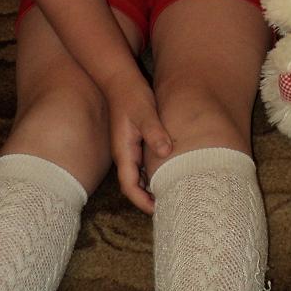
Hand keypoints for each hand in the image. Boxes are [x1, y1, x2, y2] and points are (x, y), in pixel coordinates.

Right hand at [104, 73, 171, 213]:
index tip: (156, 210)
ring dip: (149, 186)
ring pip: (138, 175)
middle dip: (146, 199)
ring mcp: (128, 148)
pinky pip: (142, 163)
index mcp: (123, 151)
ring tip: (169, 196)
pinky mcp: (134, 140)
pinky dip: (152, 172)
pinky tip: (167, 172)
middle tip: (167, 208)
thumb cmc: (132, 96)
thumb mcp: (145, 113)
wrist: (121, 80)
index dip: (141, 200)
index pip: (129, 185)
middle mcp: (124, 153)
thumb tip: (165, 153)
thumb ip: (154, 132)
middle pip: (133, 184)